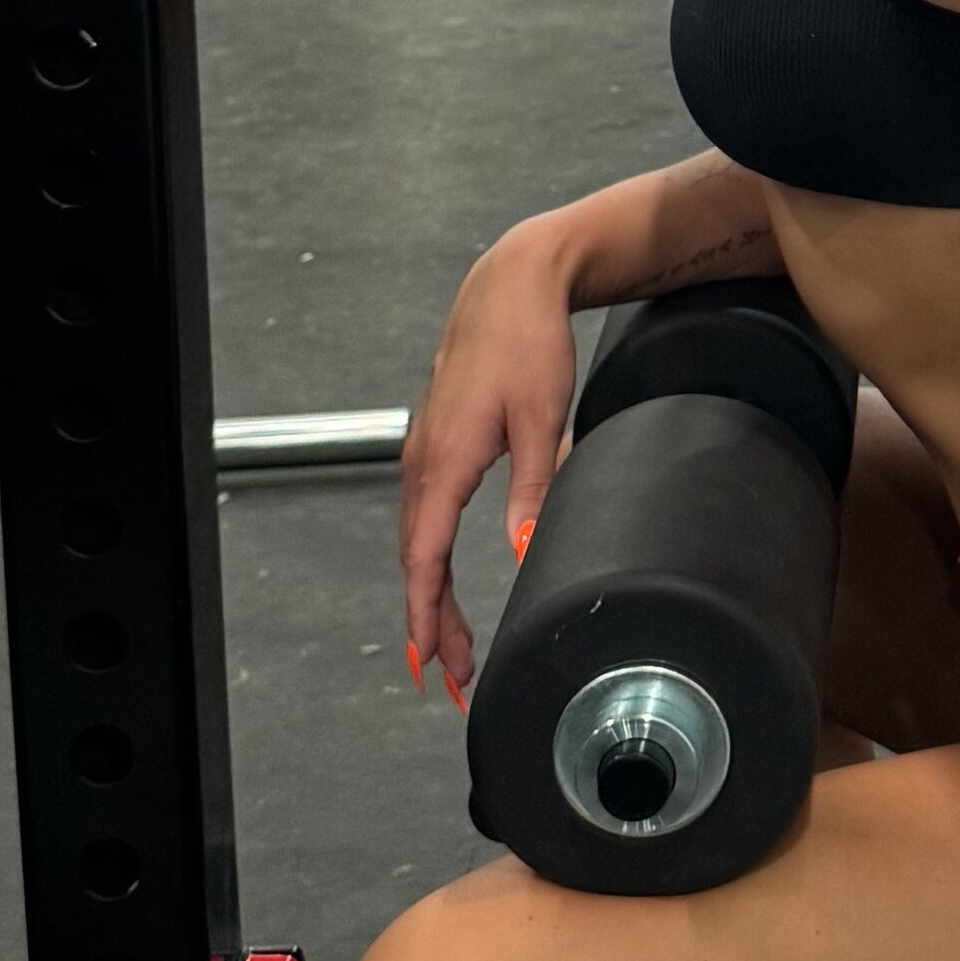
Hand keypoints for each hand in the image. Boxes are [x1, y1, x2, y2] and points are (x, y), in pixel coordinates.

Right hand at [396, 214, 579, 708]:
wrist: (511, 284)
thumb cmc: (527, 342)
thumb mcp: (543, 419)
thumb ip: (535, 488)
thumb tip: (525, 549)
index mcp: (444, 462)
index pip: (425, 561)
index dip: (427, 619)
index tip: (433, 666)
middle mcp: (422, 461)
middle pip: (415, 562)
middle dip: (430, 623)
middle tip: (450, 677)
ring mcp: (424, 450)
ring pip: (416, 540)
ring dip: (431, 594)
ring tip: (450, 643)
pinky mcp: (436, 441)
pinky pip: (423, 515)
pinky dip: (430, 557)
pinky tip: (444, 578)